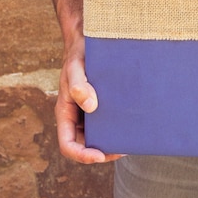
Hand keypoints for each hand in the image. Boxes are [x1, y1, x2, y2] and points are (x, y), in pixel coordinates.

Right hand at [55, 40, 122, 163]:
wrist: (88, 42)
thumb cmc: (79, 54)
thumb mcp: (75, 67)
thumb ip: (78, 85)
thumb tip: (90, 106)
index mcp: (65, 112)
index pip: (68, 144)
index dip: (82, 155)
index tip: (99, 156)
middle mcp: (76, 116)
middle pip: (85, 146)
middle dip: (102, 153)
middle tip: (122, 150)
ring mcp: (88, 112)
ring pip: (97, 137)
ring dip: (111, 143)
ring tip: (130, 141)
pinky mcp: (101, 105)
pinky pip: (107, 123)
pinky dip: (117, 129)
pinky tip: (131, 126)